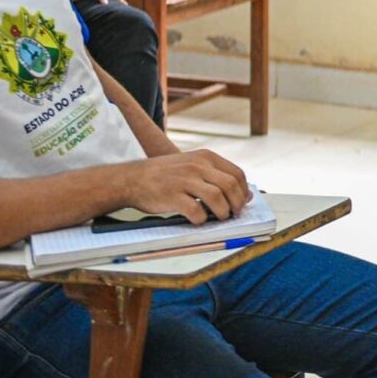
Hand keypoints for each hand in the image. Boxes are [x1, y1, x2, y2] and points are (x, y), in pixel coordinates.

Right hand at [119, 150, 249, 223]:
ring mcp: (184, 180)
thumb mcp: (192, 165)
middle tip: (234, 214)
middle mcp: (197, 166)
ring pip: (217, 197)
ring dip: (223, 212)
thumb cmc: (165, 175)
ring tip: (219, 217)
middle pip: (230, 185)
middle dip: (237, 203)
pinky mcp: (172, 195)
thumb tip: (245, 194)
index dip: (243, 191)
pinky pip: (196, 210)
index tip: (242, 202)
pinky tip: (198, 220)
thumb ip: (216, 175)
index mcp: (205, 157)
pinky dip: (201, 219)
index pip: (237, 174)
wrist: (131, 178)